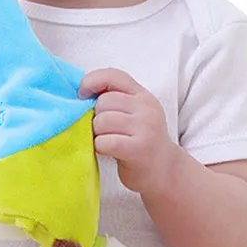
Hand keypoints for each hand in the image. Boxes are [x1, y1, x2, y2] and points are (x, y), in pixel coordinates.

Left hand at [79, 68, 177, 194]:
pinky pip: (105, 141)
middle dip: (95, 117)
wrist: (165, 171)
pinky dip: (100, 147)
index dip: (92, 81)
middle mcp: (146, 108)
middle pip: (103, 102)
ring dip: (97, 134)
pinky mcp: (138, 149)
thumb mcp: (135, 114)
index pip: (113, 76)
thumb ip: (116, 100)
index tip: (82, 95)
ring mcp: (145, 127)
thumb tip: (82, 94)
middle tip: (103, 131)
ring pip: (101, 121)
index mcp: (143, 96)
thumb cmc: (141, 142)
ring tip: (107, 141)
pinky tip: (108, 151)